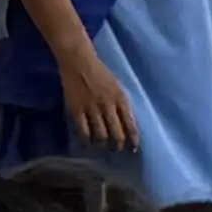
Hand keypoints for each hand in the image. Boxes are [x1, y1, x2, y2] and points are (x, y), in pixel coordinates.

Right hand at [51, 38, 140, 152]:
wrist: (79, 62)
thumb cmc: (101, 72)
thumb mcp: (118, 86)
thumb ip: (122, 103)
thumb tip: (128, 122)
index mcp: (121, 99)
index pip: (131, 124)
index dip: (133, 139)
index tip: (135, 148)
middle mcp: (108, 106)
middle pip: (117, 133)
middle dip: (119, 145)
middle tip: (118, 150)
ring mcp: (92, 108)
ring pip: (100, 134)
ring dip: (103, 144)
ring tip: (104, 147)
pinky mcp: (77, 110)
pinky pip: (83, 130)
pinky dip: (87, 139)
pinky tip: (88, 143)